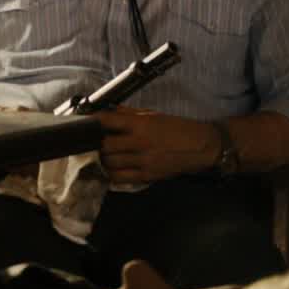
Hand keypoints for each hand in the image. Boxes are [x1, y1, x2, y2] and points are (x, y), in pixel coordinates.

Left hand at [95, 108, 217, 183]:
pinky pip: (120, 178)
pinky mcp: (147, 175)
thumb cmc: (178, 128)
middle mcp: (140, 143)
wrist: (201, 146)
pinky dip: (111, 174)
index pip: (108, 121)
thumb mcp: (154, 115)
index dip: (93, 122)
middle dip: (97, 144)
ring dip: (103, 160)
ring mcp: (143, 161)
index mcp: (141, 125)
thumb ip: (130, 114)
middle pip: (105, 146)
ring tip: (104, 156)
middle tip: (94, 142)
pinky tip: (112, 169)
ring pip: (109, 163)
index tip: (87, 123)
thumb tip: (110, 111)